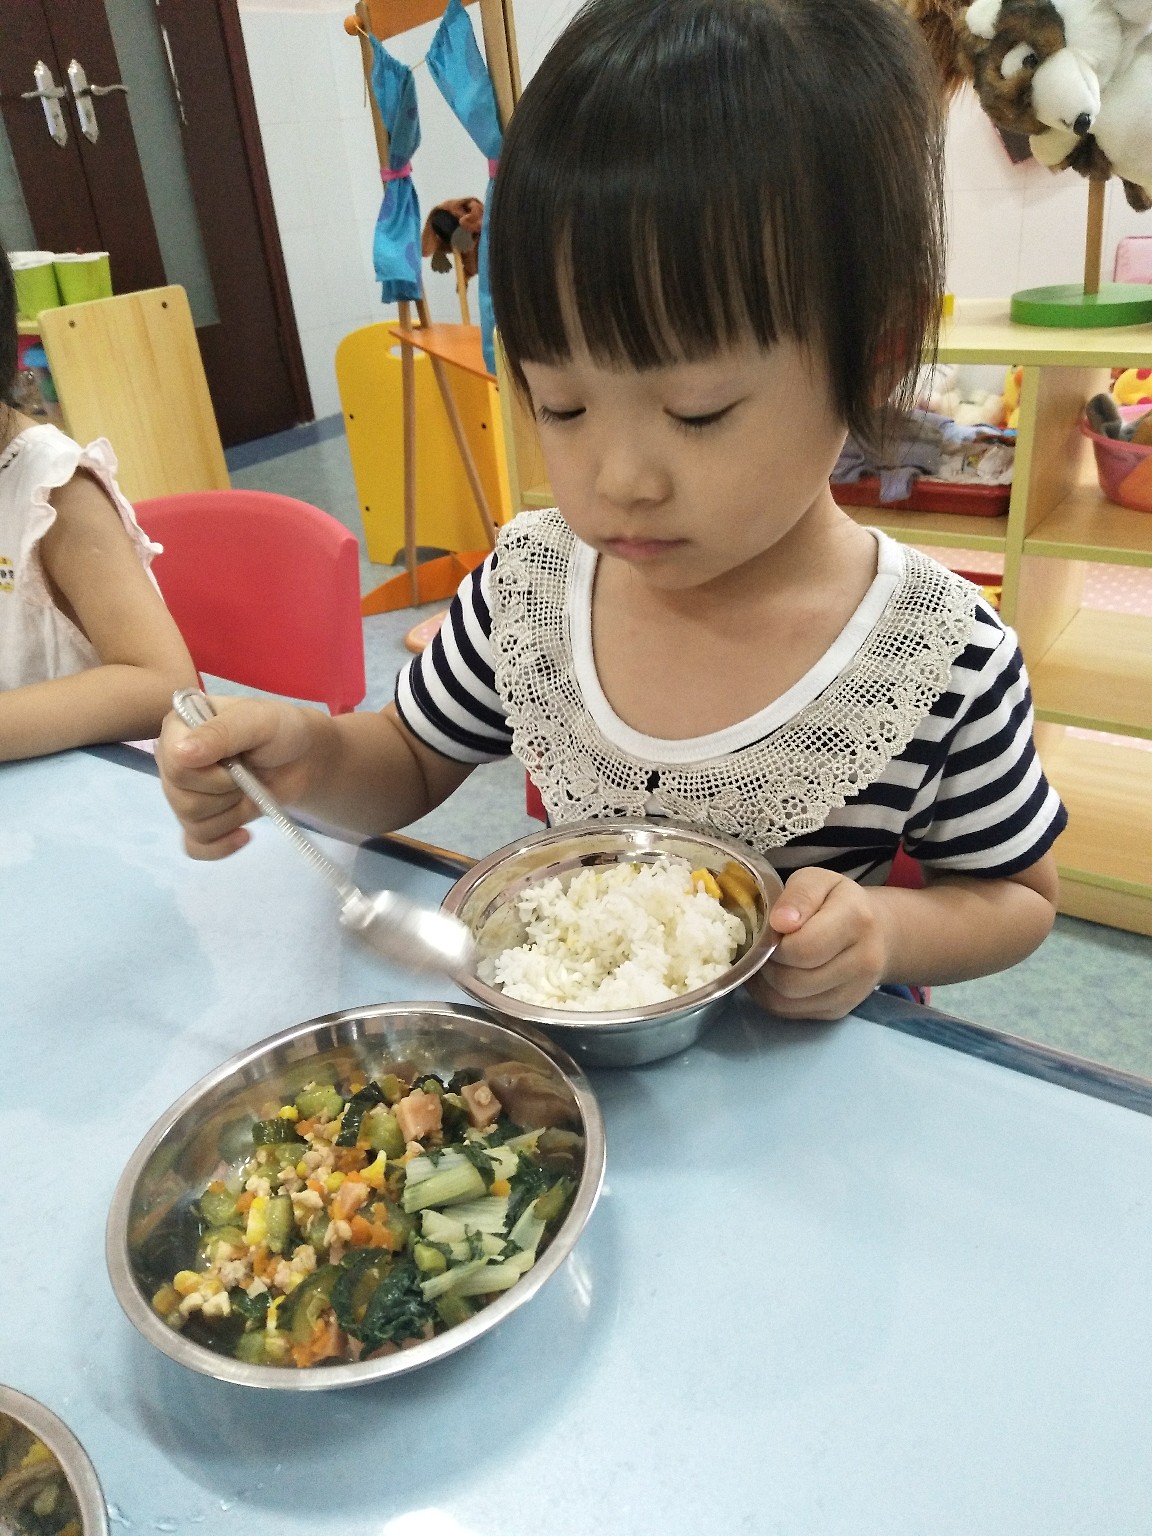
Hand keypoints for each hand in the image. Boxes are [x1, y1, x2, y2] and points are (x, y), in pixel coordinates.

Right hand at [157, 695, 315, 859]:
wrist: (302, 758)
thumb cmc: (280, 731)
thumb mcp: (257, 720)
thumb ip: (220, 732)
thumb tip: (179, 753)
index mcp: (178, 729)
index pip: (173, 765)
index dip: (210, 774)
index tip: (237, 761)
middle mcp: (173, 761)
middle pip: (181, 800)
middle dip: (226, 793)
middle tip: (248, 773)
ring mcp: (184, 793)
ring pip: (192, 823)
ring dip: (231, 813)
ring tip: (250, 791)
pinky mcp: (200, 820)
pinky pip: (195, 846)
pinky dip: (221, 846)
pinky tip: (244, 833)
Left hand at [746, 867, 889, 1020]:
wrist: (876, 932)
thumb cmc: (837, 901)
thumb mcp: (818, 881)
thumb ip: (798, 896)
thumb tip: (780, 923)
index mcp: (856, 920)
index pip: (804, 948)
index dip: (776, 943)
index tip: (771, 929)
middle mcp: (862, 961)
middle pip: (793, 981)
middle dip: (767, 965)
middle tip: (764, 947)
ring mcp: (853, 993)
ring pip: (787, 1002)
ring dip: (765, 983)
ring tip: (767, 960)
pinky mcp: (839, 1011)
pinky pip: (791, 1012)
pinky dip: (772, 996)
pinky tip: (773, 976)